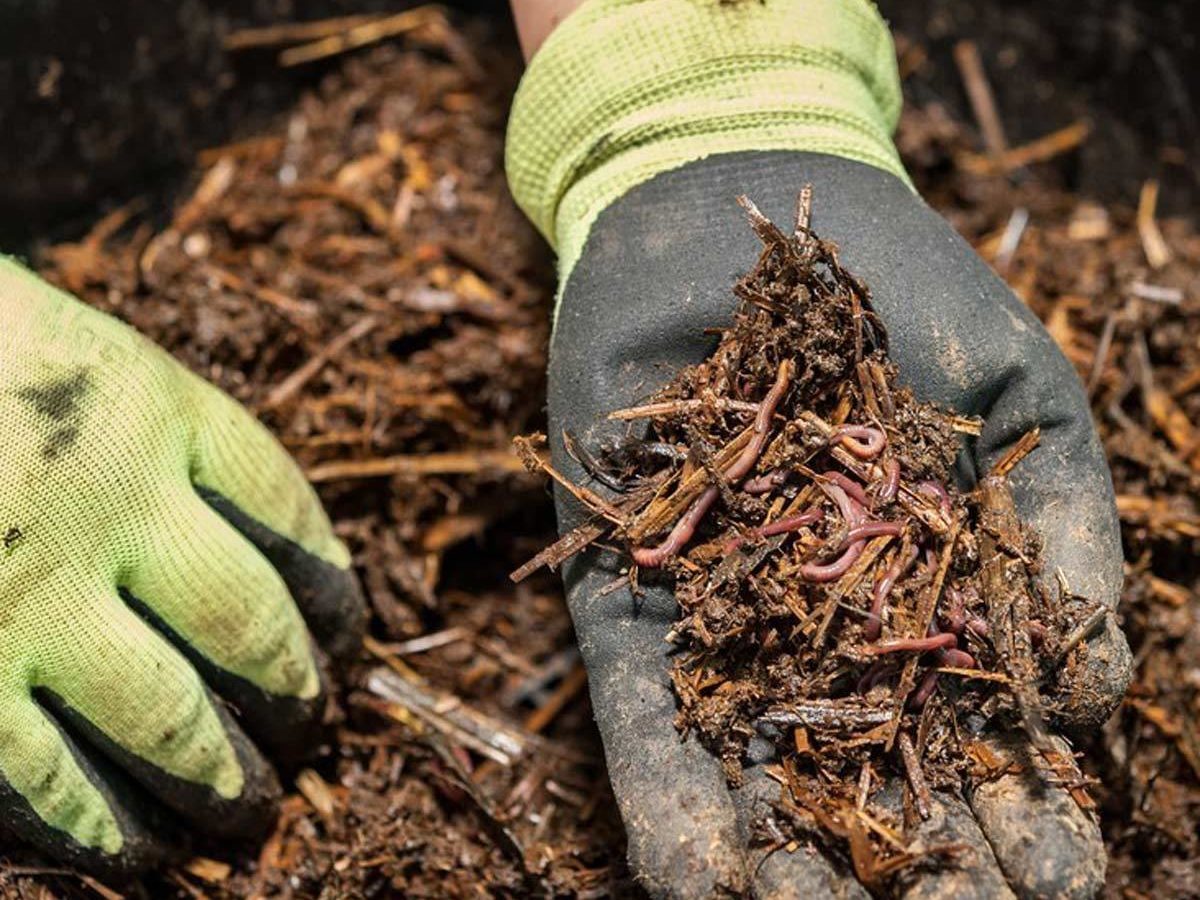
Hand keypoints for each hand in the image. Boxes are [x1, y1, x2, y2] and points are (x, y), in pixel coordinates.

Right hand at [0, 258, 364, 876]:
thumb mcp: (41, 336)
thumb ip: (128, 421)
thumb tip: (220, 525)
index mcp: (144, 404)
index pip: (283, 507)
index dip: (326, 580)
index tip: (345, 628)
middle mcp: (107, 506)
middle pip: (249, 624)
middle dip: (292, 691)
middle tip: (313, 727)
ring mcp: (25, 599)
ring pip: (168, 719)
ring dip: (219, 776)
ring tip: (250, 808)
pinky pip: (42, 778)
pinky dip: (97, 825)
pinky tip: (133, 851)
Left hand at [544, 152, 1130, 899]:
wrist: (735, 208)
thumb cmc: (899, 291)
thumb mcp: (1017, 393)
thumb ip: (1067, 524)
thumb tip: (1099, 690)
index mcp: (929, 590)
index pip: (979, 728)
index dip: (1019, 808)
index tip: (1056, 878)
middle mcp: (825, 621)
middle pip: (871, 765)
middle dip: (912, 861)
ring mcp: (725, 611)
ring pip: (758, 760)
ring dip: (789, 856)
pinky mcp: (628, 588)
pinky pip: (646, 703)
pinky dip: (669, 788)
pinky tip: (694, 877)